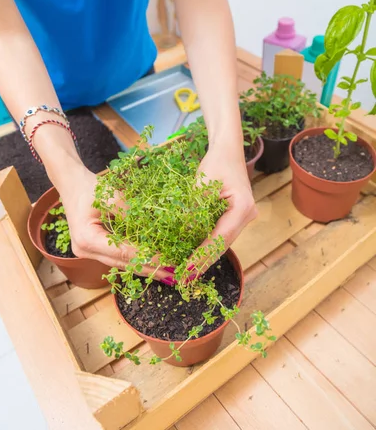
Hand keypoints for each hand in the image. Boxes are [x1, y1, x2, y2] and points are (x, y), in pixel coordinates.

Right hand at [57, 163, 171, 280]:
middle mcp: (85, 251)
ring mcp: (87, 253)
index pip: (123, 253)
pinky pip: (117, 258)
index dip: (147, 258)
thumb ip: (132, 213)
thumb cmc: (91, 187)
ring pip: (120, 264)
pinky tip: (152, 263)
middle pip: (122, 264)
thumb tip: (158, 228)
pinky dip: (135, 259)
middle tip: (174, 274)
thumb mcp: (113, 196)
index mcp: (86, 238)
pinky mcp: (93, 250)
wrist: (72, 185)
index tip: (168, 261)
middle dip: (149, 269)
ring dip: (144, 267)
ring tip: (167, 273)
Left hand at [189, 141, 256, 274]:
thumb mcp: (202, 184)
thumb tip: (181, 235)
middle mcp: (247, 216)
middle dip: (203, 262)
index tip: (187, 268)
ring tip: (186, 273)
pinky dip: (207, 246)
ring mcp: (243, 218)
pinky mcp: (235, 218)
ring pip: (222, 243)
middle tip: (184, 278)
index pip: (220, 237)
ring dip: (205, 257)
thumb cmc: (216, 162)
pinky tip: (194, 257)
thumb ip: (194, 209)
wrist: (228, 151)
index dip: (203, 254)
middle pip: (223, 245)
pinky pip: (221, 235)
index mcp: (242, 207)